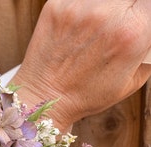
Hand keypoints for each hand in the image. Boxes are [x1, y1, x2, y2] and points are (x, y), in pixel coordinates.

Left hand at [13, 0, 150, 130]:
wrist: (45, 98)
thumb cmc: (86, 95)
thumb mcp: (132, 81)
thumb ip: (149, 50)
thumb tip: (148, 25)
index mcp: (133, 33)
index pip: (150, 2)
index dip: (144, 12)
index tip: (138, 19)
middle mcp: (105, 15)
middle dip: (126, 9)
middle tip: (117, 24)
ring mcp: (78, 8)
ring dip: (106, 6)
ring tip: (97, 26)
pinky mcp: (56, 6)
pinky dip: (84, 6)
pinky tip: (80, 25)